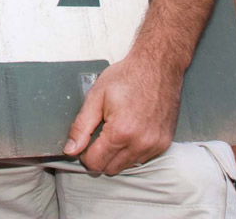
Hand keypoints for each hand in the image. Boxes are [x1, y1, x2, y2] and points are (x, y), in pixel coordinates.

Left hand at [61, 51, 182, 175]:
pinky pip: (142, 159)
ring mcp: (155, 145)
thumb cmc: (127, 77)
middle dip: (99, 156)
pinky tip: (129, 130)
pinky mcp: (164, 143)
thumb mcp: (96, 97)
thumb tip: (70, 149)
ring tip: (115, 129)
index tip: (84, 141)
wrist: (157, 66)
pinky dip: (132, 150)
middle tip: (98, 133)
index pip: (95, 163)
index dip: (84, 154)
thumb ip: (81, 126)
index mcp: (121, 133)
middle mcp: (140, 144)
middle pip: (110, 168)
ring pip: (126, 166)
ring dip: (116, 154)